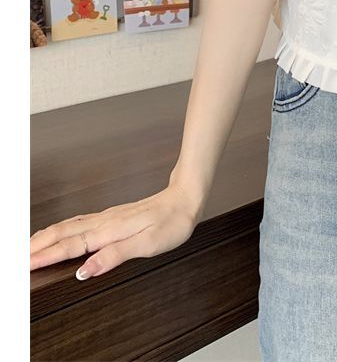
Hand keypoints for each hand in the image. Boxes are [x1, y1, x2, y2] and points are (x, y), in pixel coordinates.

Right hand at [29, 182, 202, 279]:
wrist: (186, 198)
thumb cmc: (172, 222)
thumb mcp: (148, 244)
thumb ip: (115, 255)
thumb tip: (85, 270)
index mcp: (110, 230)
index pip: (71, 247)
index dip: (46, 257)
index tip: (24, 265)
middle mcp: (105, 222)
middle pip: (63, 234)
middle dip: (37, 245)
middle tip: (17, 258)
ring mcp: (108, 217)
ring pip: (70, 226)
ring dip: (47, 236)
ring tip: (29, 246)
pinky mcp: (114, 216)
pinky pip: (81, 222)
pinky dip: (63, 229)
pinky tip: (61, 231)